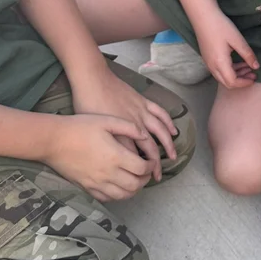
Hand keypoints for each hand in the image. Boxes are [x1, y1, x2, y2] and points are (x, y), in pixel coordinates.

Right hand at [42, 113, 154, 201]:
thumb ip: (129, 128)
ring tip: (135, 180)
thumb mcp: (106, 121)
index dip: (150, 166)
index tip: (151, 161)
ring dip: (133, 190)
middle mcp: (108, 173)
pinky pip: (107, 198)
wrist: (53, 140)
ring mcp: (96, 183)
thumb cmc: (79, 127)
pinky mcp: (86, 187)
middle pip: (135, 185)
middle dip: (145, 180)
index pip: (141, 168)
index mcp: (116, 156)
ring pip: (122, 195)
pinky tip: (119, 186)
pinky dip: (117, 195)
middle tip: (146, 172)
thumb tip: (145, 135)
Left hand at [71, 65, 176, 180]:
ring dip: (168, 145)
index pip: (134, 157)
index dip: (139, 170)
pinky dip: (168, 123)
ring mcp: (141, 113)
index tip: (141, 179)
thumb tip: (113, 159)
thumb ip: (105, 145)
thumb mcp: (93, 130)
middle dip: (154, 165)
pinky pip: (160, 114)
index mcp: (120, 134)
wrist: (92, 80)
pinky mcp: (143, 102)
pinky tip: (173, 131)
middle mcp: (134, 126)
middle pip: (150, 149)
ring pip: (160, 132)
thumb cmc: (87, 104)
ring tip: (172, 156)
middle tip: (157, 176)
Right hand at [195, 10, 258, 89]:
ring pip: (222, 77)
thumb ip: (247, 55)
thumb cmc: (220, 26)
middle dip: (241, 81)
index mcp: (220, 63)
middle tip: (253, 74)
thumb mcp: (237, 40)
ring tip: (248, 67)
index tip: (255, 77)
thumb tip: (256, 67)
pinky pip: (219, 70)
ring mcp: (208, 62)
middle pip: (227, 83)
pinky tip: (238, 62)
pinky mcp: (207, 58)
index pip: (232, 82)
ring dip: (236, 75)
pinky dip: (229, 70)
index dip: (244, 83)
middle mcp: (212, 66)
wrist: (203, 16)